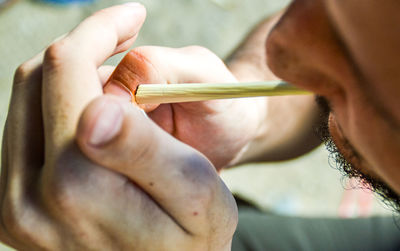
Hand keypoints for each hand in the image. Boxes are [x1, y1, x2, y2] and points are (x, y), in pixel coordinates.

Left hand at [0, 4, 236, 249]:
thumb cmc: (193, 236)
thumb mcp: (195, 193)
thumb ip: (145, 152)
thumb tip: (95, 109)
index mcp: (74, 185)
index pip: (65, 67)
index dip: (101, 29)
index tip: (135, 17)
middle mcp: (27, 199)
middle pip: (36, 79)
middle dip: (85, 48)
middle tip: (128, 42)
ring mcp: (13, 206)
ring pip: (26, 101)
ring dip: (71, 77)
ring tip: (120, 83)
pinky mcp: (14, 208)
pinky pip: (26, 132)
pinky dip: (59, 106)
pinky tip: (97, 113)